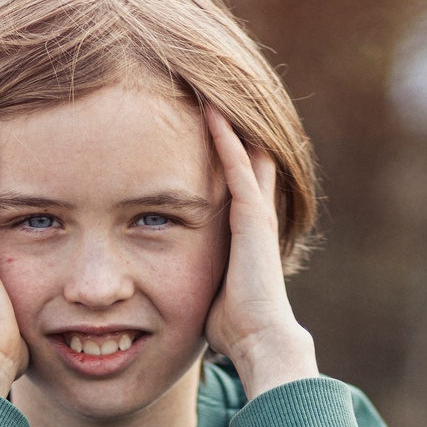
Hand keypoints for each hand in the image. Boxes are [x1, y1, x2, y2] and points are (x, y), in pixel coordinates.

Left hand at [204, 106, 317, 399]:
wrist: (259, 340)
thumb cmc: (233, 329)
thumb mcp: (208, 293)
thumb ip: (196, 280)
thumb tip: (166, 296)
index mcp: (246, 233)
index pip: (236, 183)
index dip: (226, 154)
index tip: (206, 125)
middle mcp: (255, 217)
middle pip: (248, 158)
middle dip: (232, 127)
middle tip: (213, 90)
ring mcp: (257, 214)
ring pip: (245, 153)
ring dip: (227, 122)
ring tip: (208, 87)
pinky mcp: (252, 217)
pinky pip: (237, 167)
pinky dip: (225, 138)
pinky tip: (211, 111)